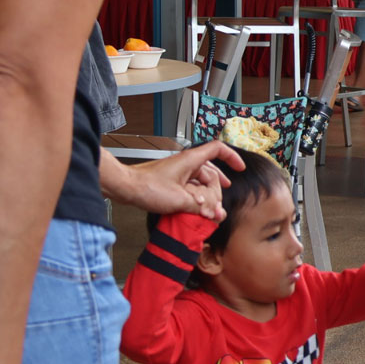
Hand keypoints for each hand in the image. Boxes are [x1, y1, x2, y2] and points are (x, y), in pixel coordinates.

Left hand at [109, 141, 244, 220]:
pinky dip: (195, 195)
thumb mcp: (180, 200)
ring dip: (207, 193)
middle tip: (221, 199)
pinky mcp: (170, 180)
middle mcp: (185, 163)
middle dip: (218, 186)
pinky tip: (195, 208)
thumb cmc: (147, 187)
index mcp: (191, 160)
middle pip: (210, 170)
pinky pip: (189, 185)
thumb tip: (217, 214)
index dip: (231, 157)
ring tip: (210, 207)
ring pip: (200, 180)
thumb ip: (201, 207)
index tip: (239, 168)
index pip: (217, 149)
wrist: (125, 187)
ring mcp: (177, 171)